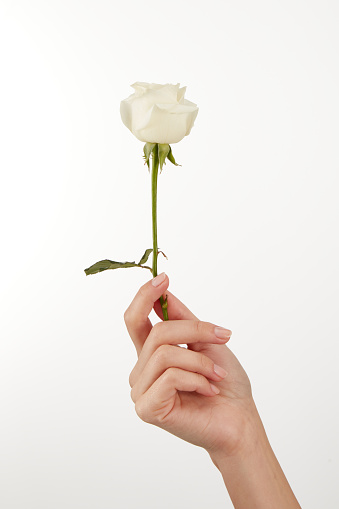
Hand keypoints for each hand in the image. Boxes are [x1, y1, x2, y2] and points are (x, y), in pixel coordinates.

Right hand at [125, 272, 253, 456]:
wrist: (239, 420)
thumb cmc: (224, 383)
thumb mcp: (206, 342)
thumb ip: (181, 319)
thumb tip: (164, 292)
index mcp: (151, 354)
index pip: (134, 320)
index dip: (144, 296)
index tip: (163, 278)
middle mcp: (141, 371)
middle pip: (157, 332)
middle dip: (195, 330)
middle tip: (223, 337)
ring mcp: (141, 391)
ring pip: (164, 353)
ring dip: (200, 360)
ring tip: (216, 375)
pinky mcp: (148, 408)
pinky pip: (170, 376)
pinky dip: (196, 378)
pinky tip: (208, 390)